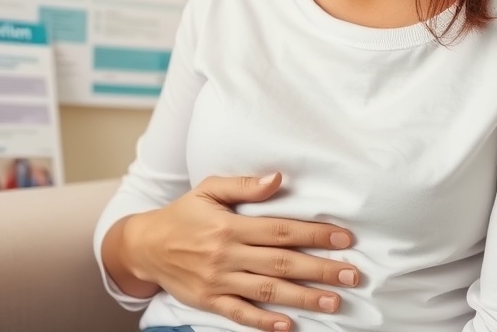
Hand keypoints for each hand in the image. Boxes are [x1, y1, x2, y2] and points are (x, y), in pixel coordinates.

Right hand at [120, 173, 359, 330]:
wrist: (144, 246)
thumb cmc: (182, 214)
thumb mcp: (208, 189)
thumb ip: (243, 185)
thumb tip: (278, 178)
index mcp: (230, 225)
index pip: (280, 230)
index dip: (314, 233)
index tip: (344, 237)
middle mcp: (226, 254)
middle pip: (281, 262)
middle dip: (320, 268)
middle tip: (352, 274)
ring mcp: (218, 280)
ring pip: (267, 290)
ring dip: (303, 297)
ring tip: (334, 300)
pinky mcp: (209, 301)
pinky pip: (239, 314)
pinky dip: (264, 322)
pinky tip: (288, 325)